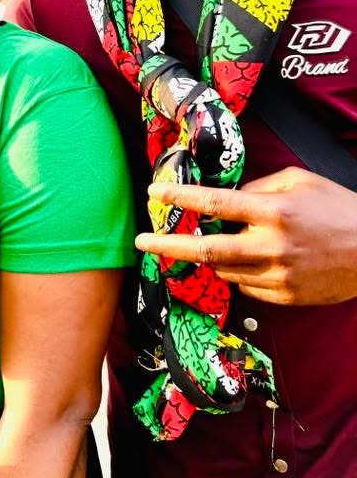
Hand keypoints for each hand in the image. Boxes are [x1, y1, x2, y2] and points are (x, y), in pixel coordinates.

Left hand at [136, 167, 356, 305]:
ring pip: (223, 270)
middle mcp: (271, 246)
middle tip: (141, 242)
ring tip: (200, 244)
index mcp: (273, 211)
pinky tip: (243, 260)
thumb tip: (227, 197)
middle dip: (167, 245)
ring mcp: (278, 276)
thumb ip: (258, 187)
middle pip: (206, 249)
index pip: (215, 204)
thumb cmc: (338, 207)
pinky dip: (237, 272)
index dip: (180, 198)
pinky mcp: (286, 296)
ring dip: (206, 257)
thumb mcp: (299, 181)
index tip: (153, 193)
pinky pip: (246, 286)